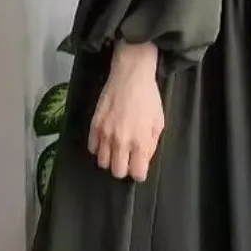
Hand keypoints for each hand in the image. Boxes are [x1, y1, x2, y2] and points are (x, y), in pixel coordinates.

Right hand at [88, 41, 163, 181]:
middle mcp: (121, 141)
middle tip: (127, 158)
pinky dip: (98, 147)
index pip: (137, 173)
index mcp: (140, 142)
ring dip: (110, 159)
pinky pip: (92, 148)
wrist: (131, 76)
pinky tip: (106, 140)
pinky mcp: (94, 125)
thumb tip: (143, 160)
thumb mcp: (159, 123)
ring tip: (116, 148)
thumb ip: (151, 145)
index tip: (139, 166)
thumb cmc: (148, 98)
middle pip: (117, 172)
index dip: (139, 172)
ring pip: (102, 162)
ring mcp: (105, 133)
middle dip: (123, 168)